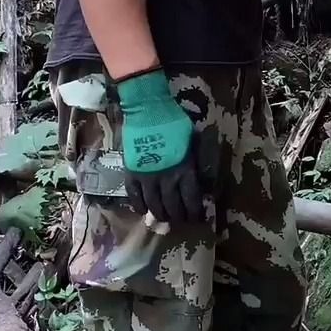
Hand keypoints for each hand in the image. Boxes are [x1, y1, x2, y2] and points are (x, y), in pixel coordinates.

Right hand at [113, 68, 207, 224]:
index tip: (198, 219)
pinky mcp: (131, 173)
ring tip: (165, 219)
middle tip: (182, 221)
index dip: (195, 212)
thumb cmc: (173, 121)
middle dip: (179, 217)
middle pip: (173, 207)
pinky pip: (134, 196)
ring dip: (160, 215)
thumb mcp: (192, 139)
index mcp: (184, 170)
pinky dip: (139, 206)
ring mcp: (147, 177)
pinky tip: (143, 211)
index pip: (191, 200)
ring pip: (154, 205)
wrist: (147, 110)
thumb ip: (194, 157)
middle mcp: (166, 178)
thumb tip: (200, 173)